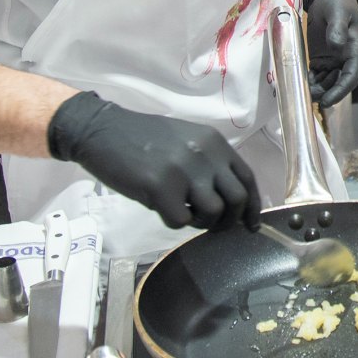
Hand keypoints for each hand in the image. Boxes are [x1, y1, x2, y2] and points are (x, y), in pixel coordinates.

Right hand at [47, 90, 259, 229]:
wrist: (103, 130)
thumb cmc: (143, 137)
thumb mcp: (186, 140)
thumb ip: (209, 163)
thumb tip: (229, 198)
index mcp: (214, 143)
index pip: (248, 178)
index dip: (254, 206)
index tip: (251, 224)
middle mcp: (205, 155)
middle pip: (238, 199)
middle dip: (231, 220)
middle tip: (216, 227)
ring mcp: (184, 171)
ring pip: (214, 213)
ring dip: (203, 223)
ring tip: (186, 214)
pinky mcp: (161, 188)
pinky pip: (181, 220)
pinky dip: (174, 221)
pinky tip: (162, 208)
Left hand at [301, 0, 357, 107]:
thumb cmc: (337, 0)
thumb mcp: (338, 11)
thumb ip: (338, 28)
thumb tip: (336, 45)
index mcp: (357, 50)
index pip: (351, 77)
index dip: (339, 91)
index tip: (326, 102)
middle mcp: (347, 59)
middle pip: (338, 84)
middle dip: (324, 93)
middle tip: (306, 97)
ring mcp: (334, 60)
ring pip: (327, 82)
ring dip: (316, 89)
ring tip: (300, 92)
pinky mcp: (322, 58)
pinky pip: (317, 75)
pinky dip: (309, 81)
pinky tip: (298, 82)